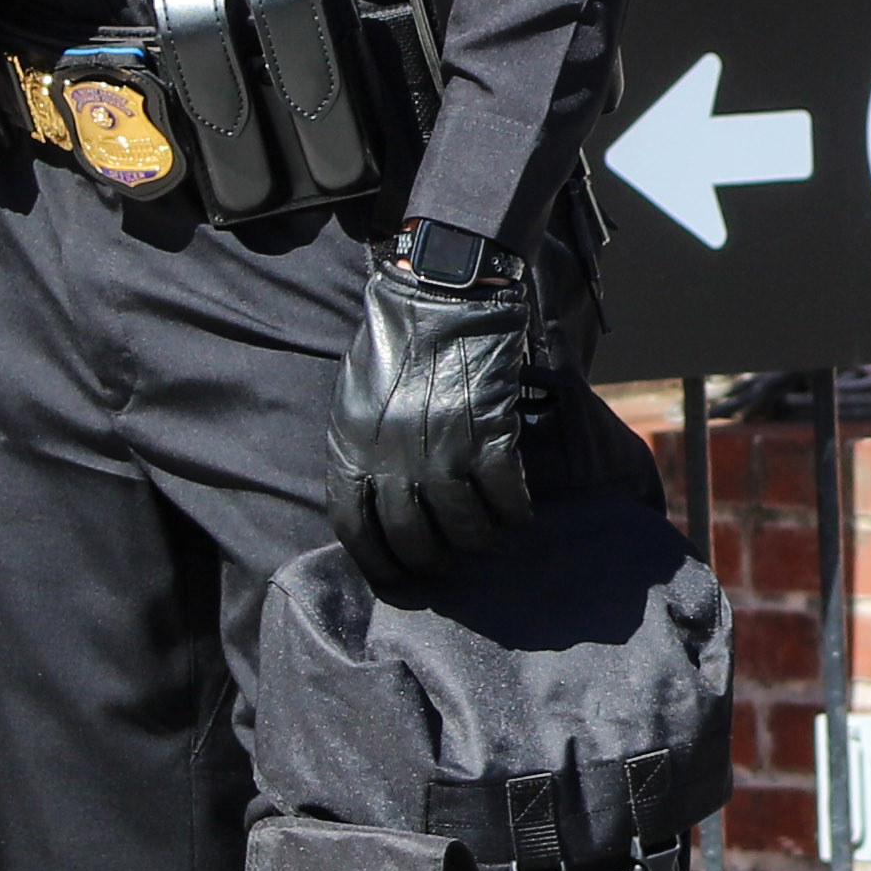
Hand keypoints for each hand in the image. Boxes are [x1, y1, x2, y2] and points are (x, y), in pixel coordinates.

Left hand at [326, 239, 554, 577]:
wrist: (442, 291)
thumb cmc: (398, 340)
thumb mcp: (356, 398)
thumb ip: (362, 449)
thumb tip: (376, 496)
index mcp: (351, 448)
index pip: (356, 528)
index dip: (378, 563)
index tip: (398, 579)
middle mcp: (393, 457)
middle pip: (412, 537)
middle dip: (432, 563)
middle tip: (450, 566)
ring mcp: (443, 447)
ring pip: (463, 525)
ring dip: (480, 543)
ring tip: (489, 544)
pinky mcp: (489, 431)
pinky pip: (506, 493)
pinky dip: (515, 512)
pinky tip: (519, 515)